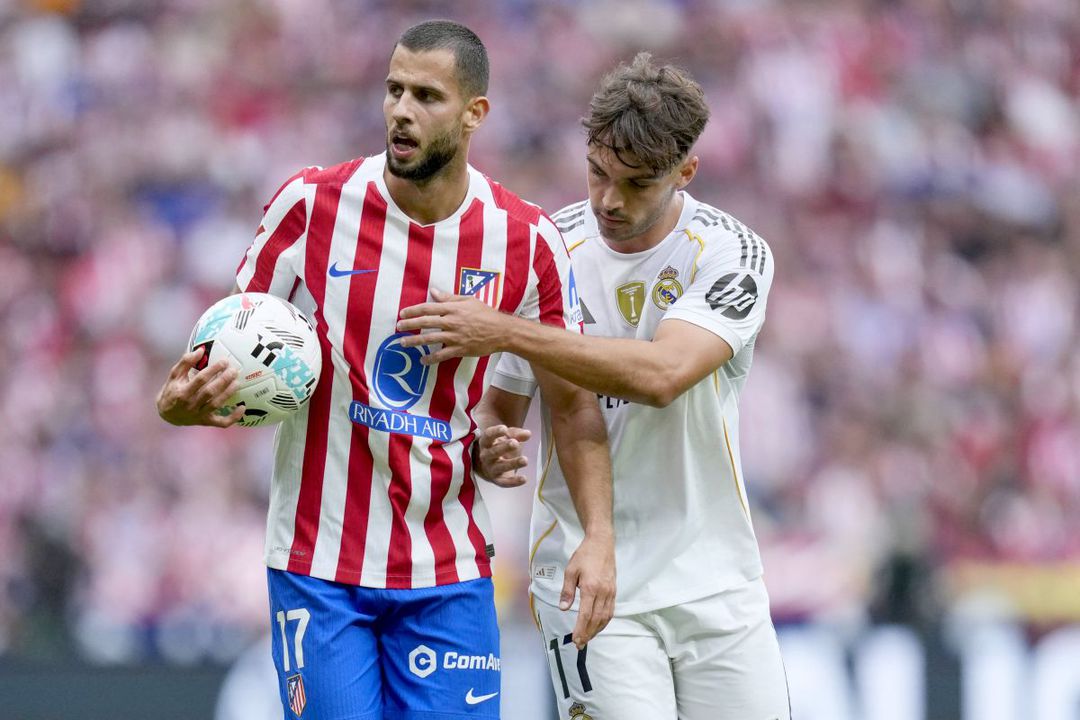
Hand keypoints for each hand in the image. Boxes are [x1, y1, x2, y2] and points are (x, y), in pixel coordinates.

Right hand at [155, 347, 245, 426]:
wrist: (167, 414)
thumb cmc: (172, 390)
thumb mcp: (174, 375)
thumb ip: (186, 362)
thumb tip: (201, 350)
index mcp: (182, 392)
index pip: (200, 379)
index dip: (213, 369)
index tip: (224, 361)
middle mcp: (190, 405)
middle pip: (210, 392)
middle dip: (223, 380)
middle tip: (234, 371)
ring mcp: (199, 415)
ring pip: (216, 405)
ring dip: (228, 393)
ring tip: (237, 382)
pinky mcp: (206, 422)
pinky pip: (221, 423)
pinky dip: (233, 417)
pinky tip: (242, 407)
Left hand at [396, 289, 510, 362]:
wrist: (502, 331)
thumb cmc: (486, 314)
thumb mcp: (468, 301)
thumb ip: (449, 297)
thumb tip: (433, 292)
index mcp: (453, 308)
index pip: (428, 308)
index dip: (413, 310)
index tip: (402, 313)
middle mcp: (452, 322)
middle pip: (425, 323)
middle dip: (409, 325)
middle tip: (398, 327)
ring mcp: (455, 337)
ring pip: (430, 339)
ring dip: (415, 341)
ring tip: (403, 343)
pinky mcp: (460, 349)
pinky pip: (442, 355)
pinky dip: (431, 358)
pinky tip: (422, 360)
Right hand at [473, 424, 531, 486]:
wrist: (491, 464)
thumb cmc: (500, 445)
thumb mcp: (507, 437)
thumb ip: (517, 434)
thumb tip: (528, 434)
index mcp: (485, 442)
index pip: (488, 436)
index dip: (496, 432)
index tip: (504, 429)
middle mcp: (485, 456)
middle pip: (493, 452)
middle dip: (504, 447)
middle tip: (515, 443)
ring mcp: (490, 468)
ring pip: (500, 467)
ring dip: (512, 463)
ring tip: (525, 460)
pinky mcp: (497, 480)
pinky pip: (504, 482)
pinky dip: (514, 482)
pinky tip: (524, 479)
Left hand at [561, 531, 615, 648]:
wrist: (602, 544)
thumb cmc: (584, 556)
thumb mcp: (570, 571)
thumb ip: (567, 591)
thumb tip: (563, 608)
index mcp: (591, 588)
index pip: (586, 615)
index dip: (581, 630)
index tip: (575, 640)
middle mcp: (603, 592)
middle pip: (596, 620)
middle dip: (588, 634)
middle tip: (580, 644)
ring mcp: (610, 592)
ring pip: (605, 617)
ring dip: (597, 630)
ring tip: (587, 638)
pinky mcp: (614, 591)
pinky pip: (610, 611)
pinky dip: (604, 621)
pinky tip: (598, 625)